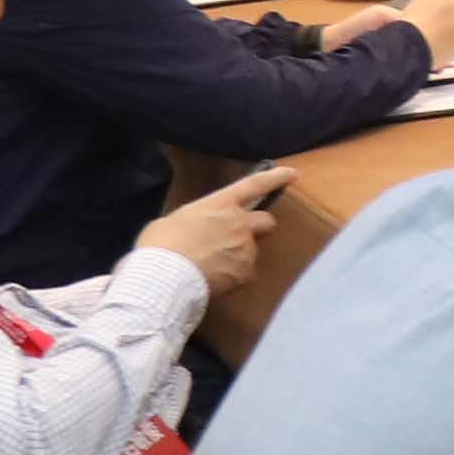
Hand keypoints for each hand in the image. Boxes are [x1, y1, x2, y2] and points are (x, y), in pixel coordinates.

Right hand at [146, 167, 291, 278]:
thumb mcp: (176, 220)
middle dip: (258, 228)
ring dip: (239, 256)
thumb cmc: (161, 244)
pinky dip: (233, 277)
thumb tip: (198, 229)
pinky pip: (244, 273)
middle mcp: (239, 223)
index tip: (292, 173)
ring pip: (252, 251)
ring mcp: (246, 248)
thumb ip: (197, 220)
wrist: (166, 275)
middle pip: (267, 222)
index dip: (275, 178)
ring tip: (212, 266)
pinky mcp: (245, 273)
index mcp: (220, 204)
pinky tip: (213, 280)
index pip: (254, 185)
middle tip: (239, 238)